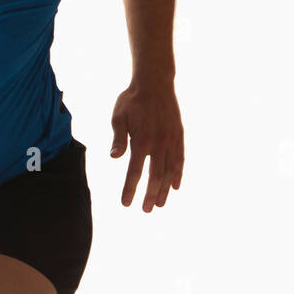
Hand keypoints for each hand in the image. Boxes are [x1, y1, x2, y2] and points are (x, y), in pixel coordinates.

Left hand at [110, 81, 183, 210]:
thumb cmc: (131, 100)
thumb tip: (114, 157)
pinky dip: (178, 174)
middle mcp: (159, 143)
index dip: (130, 189)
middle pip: (155, 176)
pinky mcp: (178, 136)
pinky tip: (175, 187)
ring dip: (165, 189)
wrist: (155, 82)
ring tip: (160, 204)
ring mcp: (171, 140)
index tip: (126, 204)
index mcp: (142, 140)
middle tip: (146, 210)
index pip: (134, 171)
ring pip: (169, 171)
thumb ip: (118, 138)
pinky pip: (180, 159)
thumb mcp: (119, 116)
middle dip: (150, 195)